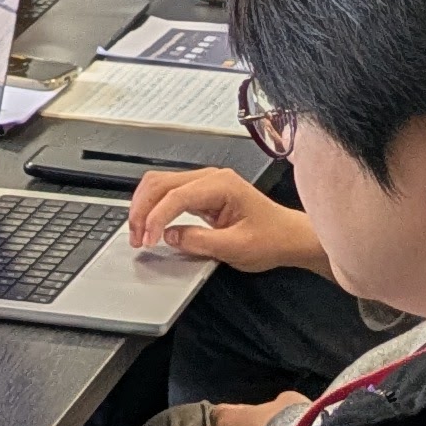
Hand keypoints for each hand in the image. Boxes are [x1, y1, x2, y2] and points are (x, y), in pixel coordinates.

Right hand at [128, 165, 328, 275]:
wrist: (289, 238)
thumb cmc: (272, 238)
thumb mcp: (236, 247)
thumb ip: (200, 241)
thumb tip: (170, 236)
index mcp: (221, 184)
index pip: (176, 196)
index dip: (157, 218)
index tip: (148, 240)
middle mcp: (210, 178)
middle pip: (160, 183)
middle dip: (142, 209)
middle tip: (135, 236)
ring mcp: (205, 184)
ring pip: (160, 186)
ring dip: (145, 208)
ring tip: (138, 233)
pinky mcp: (201, 194)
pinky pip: (169, 195)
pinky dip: (154, 209)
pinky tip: (150, 225)